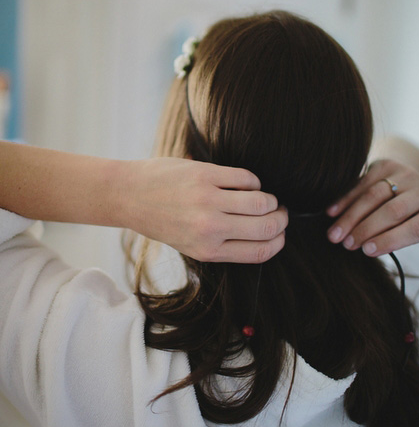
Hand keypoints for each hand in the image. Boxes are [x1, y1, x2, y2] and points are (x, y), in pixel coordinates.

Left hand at [123, 158, 287, 262]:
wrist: (129, 195)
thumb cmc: (162, 220)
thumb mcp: (191, 244)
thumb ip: (224, 243)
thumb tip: (264, 234)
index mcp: (208, 251)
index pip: (260, 251)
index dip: (278, 241)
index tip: (281, 232)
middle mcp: (210, 228)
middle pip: (267, 226)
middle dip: (281, 218)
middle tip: (281, 211)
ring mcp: (208, 201)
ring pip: (261, 201)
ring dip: (270, 199)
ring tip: (265, 197)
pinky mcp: (205, 175)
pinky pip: (246, 178)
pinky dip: (254, 180)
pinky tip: (246, 182)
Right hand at [325, 159, 418, 256]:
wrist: (406, 185)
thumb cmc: (404, 220)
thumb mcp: (405, 232)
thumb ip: (391, 238)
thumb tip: (364, 247)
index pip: (414, 229)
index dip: (389, 241)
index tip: (366, 251)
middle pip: (392, 211)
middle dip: (365, 229)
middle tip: (346, 244)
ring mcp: (406, 174)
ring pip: (374, 196)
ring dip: (351, 217)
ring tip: (335, 234)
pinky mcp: (387, 164)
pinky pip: (362, 183)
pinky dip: (345, 200)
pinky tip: (332, 212)